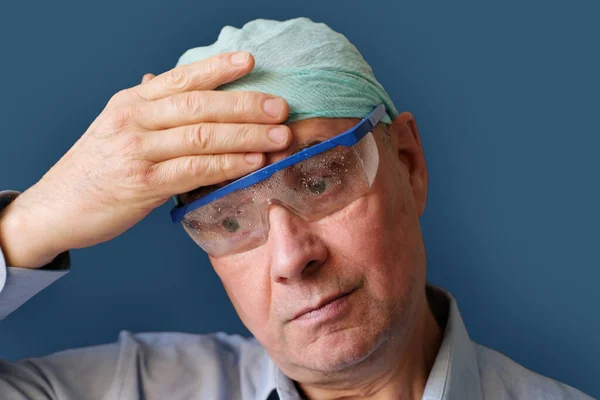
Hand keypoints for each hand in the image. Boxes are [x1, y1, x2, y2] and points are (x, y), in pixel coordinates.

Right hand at [0, 51, 289, 267]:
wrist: (56, 207)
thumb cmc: (96, 168)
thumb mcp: (119, 128)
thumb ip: (153, 112)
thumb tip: (182, 90)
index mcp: (132, 102)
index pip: (182, 78)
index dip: (218, 68)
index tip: (251, 61)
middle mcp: (134, 119)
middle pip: (200, 105)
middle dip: (246, 105)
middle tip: (281, 108)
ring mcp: (137, 151)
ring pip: (202, 136)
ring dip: (246, 136)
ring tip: (278, 136)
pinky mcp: (142, 184)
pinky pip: (194, 170)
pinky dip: (227, 165)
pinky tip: (252, 163)